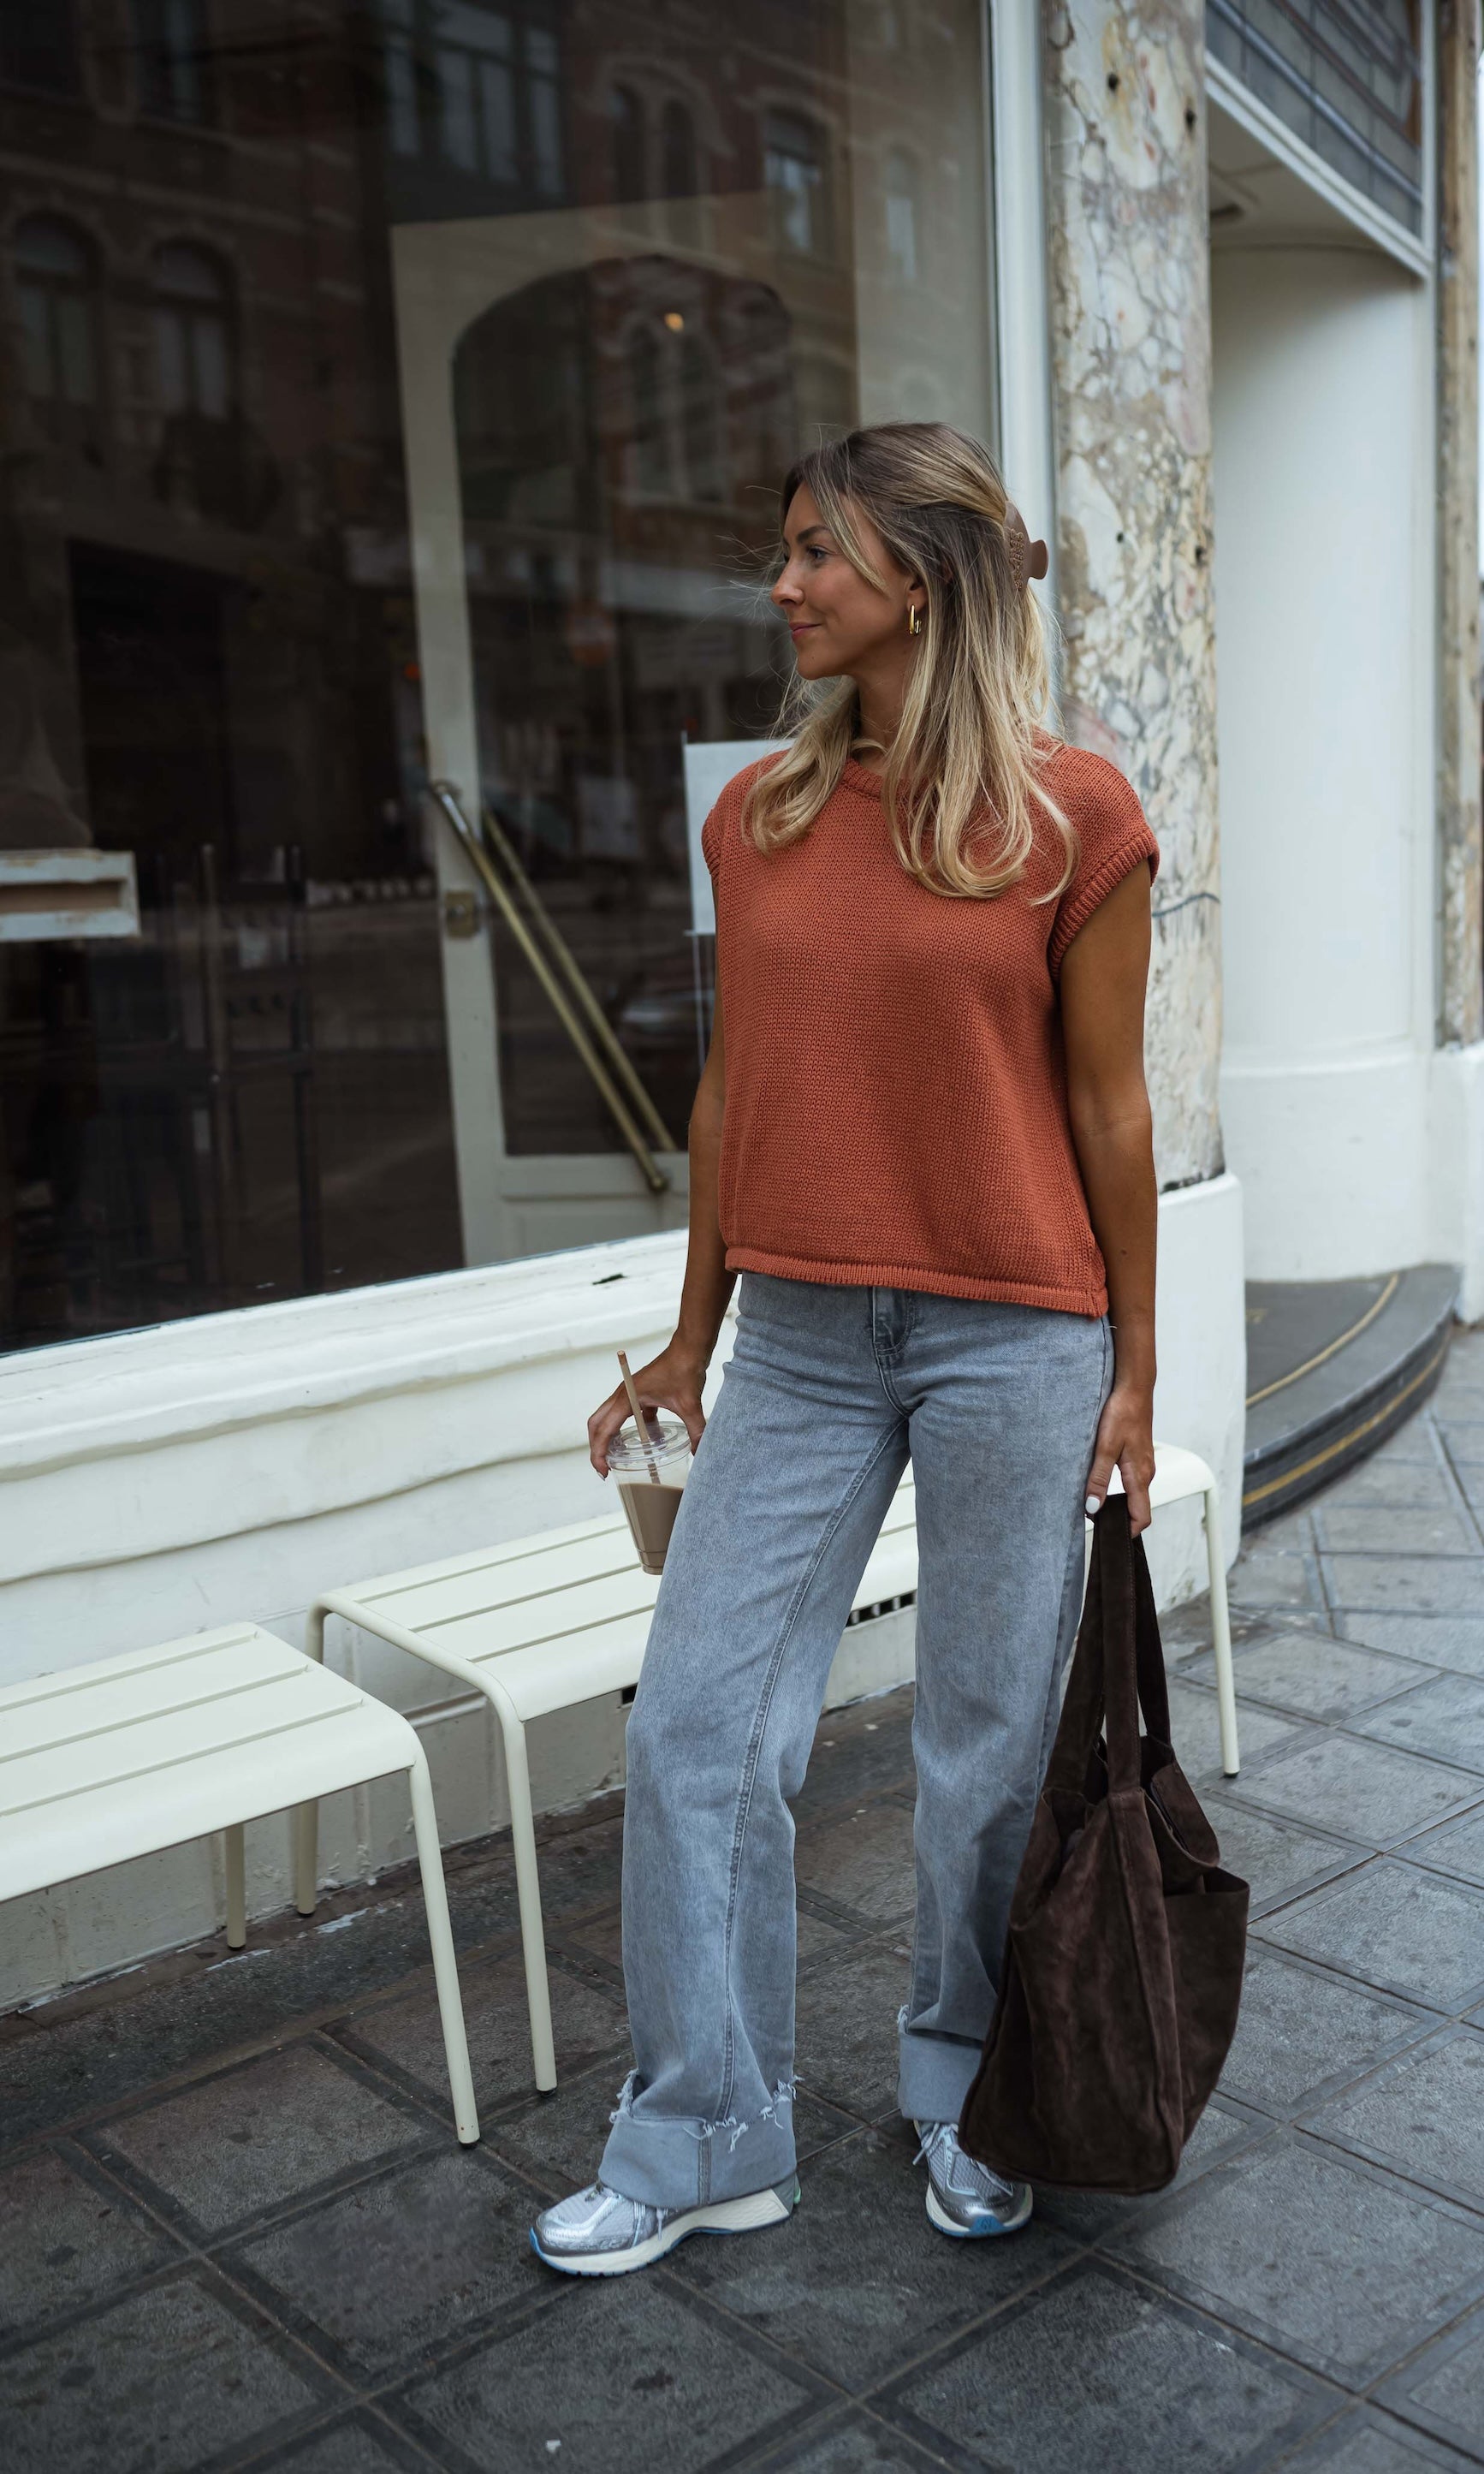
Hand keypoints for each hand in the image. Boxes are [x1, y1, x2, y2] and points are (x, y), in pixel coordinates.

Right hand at [588, 1340, 709, 1476]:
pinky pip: (628, 1414)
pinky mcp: (640, 1392)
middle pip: (597, 1423)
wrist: (689, 1348)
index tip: (603, 1472)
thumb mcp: (690, 1405)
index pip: (604, 1430)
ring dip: (610, 1437)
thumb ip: (696, 1431)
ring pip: (609, 1418)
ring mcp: (629, 1393)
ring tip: (619, 1458)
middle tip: (604, 1468)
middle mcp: (622, 1395)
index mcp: (627, 1398)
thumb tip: (700, 1453)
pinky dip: (632, 1429)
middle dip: (597, 1447)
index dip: (599, 1453)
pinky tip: (648, 1441)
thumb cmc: (684, 1369)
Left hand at [1084, 1383, 1155, 1535]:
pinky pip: (1133, 1483)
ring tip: (1095, 1507)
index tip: (1109, 1538)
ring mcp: (1144, 1465)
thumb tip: (1093, 1507)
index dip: (1128, 1532)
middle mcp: (1146, 1474)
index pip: (1141, 1517)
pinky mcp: (1139, 1457)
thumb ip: (1098, 1478)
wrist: (1134, 1389)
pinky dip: (1120, 1492)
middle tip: (1096, 1525)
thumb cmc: (1121, 1413)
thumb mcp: (1105, 1447)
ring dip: (1119, 1506)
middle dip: (1121, 1522)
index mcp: (1140, 1476)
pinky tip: (1102, 1485)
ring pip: (1135, 1496)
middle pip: (1138, 1509)